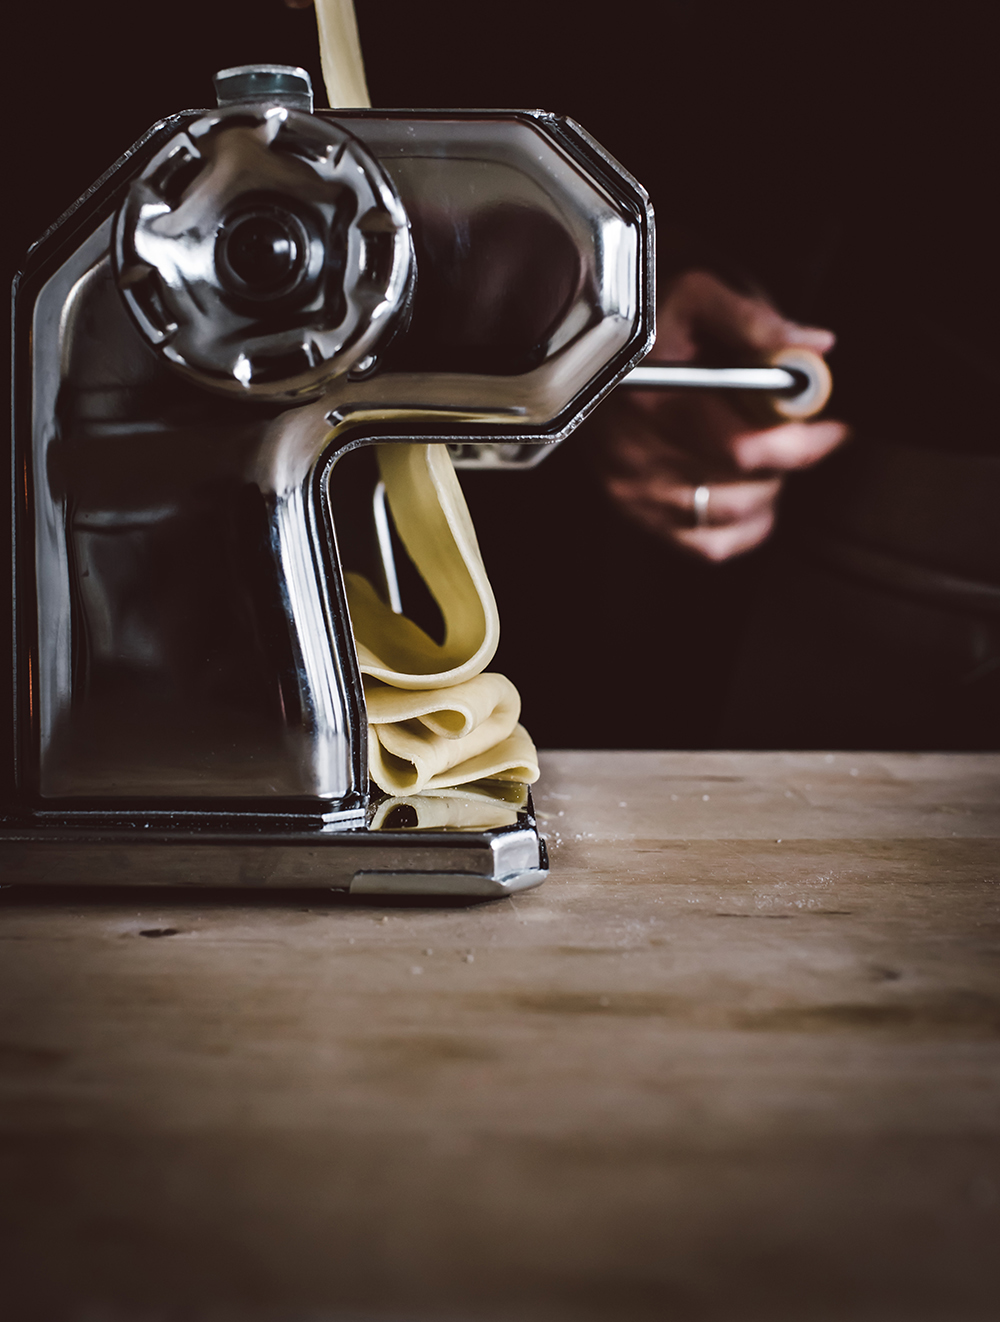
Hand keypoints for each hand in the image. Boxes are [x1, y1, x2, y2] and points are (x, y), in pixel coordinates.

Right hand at [594, 271, 848, 560]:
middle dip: (787, 461)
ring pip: (734, 517)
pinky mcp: (634, 511)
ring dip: (767, 489)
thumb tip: (814, 348)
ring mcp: (634, 489)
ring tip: (766, 453)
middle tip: (795, 431)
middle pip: (745, 488)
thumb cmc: (646, 317)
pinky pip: (710, 546)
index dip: (802, 443)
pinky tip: (749, 492)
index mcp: (655, 399)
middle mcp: (638, 455)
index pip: (745, 448)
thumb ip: (756, 321)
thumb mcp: (696, 293)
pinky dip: (744, 526)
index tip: (833, 427)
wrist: (581, 338)